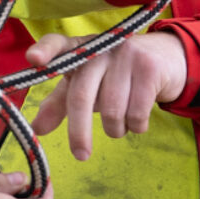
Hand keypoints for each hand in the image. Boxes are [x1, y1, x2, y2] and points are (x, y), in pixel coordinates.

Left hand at [26, 31, 186, 161]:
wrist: (166, 58)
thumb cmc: (116, 74)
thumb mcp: (86, 84)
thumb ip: (60, 103)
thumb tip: (36, 129)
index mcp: (78, 48)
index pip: (57, 43)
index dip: (45, 50)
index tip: (33, 61)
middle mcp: (99, 47)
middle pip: (82, 95)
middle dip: (79, 132)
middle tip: (80, 155)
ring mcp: (125, 54)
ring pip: (111, 110)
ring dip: (114, 129)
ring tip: (119, 124)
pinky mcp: (149, 67)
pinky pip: (136, 113)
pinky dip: (135, 127)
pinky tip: (138, 120)